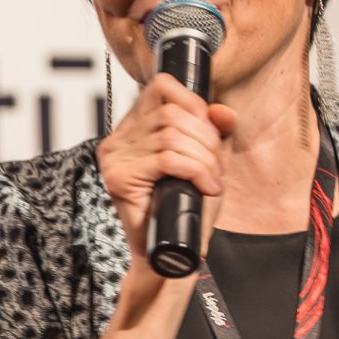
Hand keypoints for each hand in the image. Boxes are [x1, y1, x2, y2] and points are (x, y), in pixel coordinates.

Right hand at [94, 73, 235, 274]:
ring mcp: (115, 156)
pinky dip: (195, 171)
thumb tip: (223, 112)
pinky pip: (166, 160)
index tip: (211, 134)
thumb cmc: (183, 207)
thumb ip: (214, 132)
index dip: (194, 104)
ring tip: (212, 180)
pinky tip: (205, 186)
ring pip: (171, 136)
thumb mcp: (206, 161)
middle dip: (205, 139)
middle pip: (171, 114)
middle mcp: (119, 137)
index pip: (162, 87)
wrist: (169, 251)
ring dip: (204, 158)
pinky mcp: (118, 176)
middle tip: (217, 167)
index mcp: (135, 127)